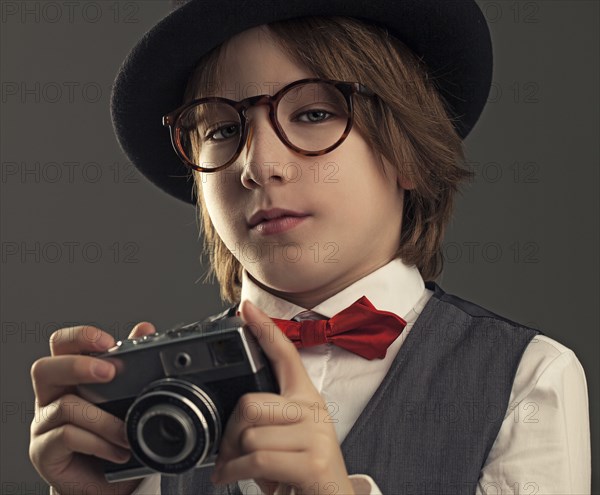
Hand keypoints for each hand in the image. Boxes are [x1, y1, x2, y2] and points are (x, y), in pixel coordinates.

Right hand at [29, 322, 155, 494]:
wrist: (108, 482)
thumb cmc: (114, 434)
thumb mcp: (126, 396)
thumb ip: (131, 362)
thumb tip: (144, 329)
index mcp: (70, 376)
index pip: (61, 344)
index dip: (80, 337)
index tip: (108, 341)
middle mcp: (52, 396)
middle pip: (45, 368)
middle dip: (78, 366)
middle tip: (110, 373)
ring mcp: (44, 424)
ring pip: (64, 405)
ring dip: (102, 418)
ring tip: (126, 432)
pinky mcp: (44, 451)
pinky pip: (65, 437)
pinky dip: (98, 441)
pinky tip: (118, 450)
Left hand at [211, 300, 354, 494]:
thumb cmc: (299, 474)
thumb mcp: (283, 440)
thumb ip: (265, 419)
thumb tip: (232, 415)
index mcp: (306, 399)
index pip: (286, 355)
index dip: (266, 330)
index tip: (247, 309)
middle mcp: (314, 411)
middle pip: (250, 402)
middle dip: (230, 433)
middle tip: (229, 453)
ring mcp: (316, 435)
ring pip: (250, 434)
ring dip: (232, 458)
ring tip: (239, 468)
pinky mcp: (313, 462)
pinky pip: (256, 459)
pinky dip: (234, 472)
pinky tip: (232, 477)